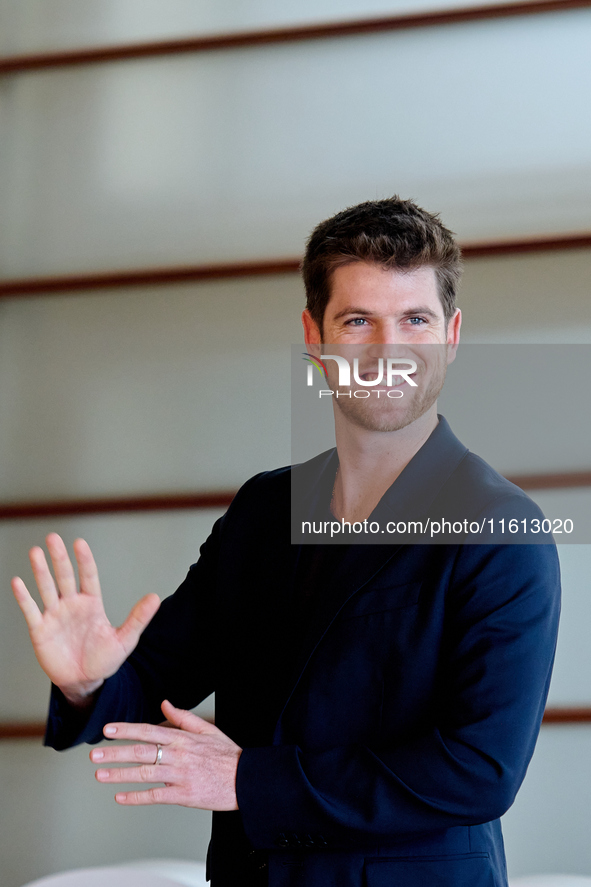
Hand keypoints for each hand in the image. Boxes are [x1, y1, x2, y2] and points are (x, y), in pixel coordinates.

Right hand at [11, 533, 159, 704]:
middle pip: (65, 576)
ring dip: (41, 571)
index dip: (84, 560)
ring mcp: (55, 615)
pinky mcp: (40, 630)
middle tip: (53, 537)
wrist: (84, 682)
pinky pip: (31, 610)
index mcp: (92, 603)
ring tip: (35, 552)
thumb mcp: (125, 640)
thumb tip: (155, 598)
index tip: (80, 543)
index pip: (88, 577)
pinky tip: (18, 582)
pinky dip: (24, 597)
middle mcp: (72, 604)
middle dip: (59, 558)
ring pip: (46, 588)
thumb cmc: (104, 660)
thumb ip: (138, 619)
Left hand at [90, 700, 240, 810]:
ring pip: (143, 774)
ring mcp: (179, 776)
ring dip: (119, 774)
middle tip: (95, 755)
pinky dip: (136, 797)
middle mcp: (178, 755)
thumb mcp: (208, 729)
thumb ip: (183, 717)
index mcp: (182, 738)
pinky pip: (154, 796)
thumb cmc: (226, 756)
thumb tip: (165, 703)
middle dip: (115, 753)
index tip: (108, 730)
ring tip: (100, 774)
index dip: (126, 730)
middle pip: (141, 752)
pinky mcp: (183, 795)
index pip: (148, 730)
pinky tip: (121, 797)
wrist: (244, 780)